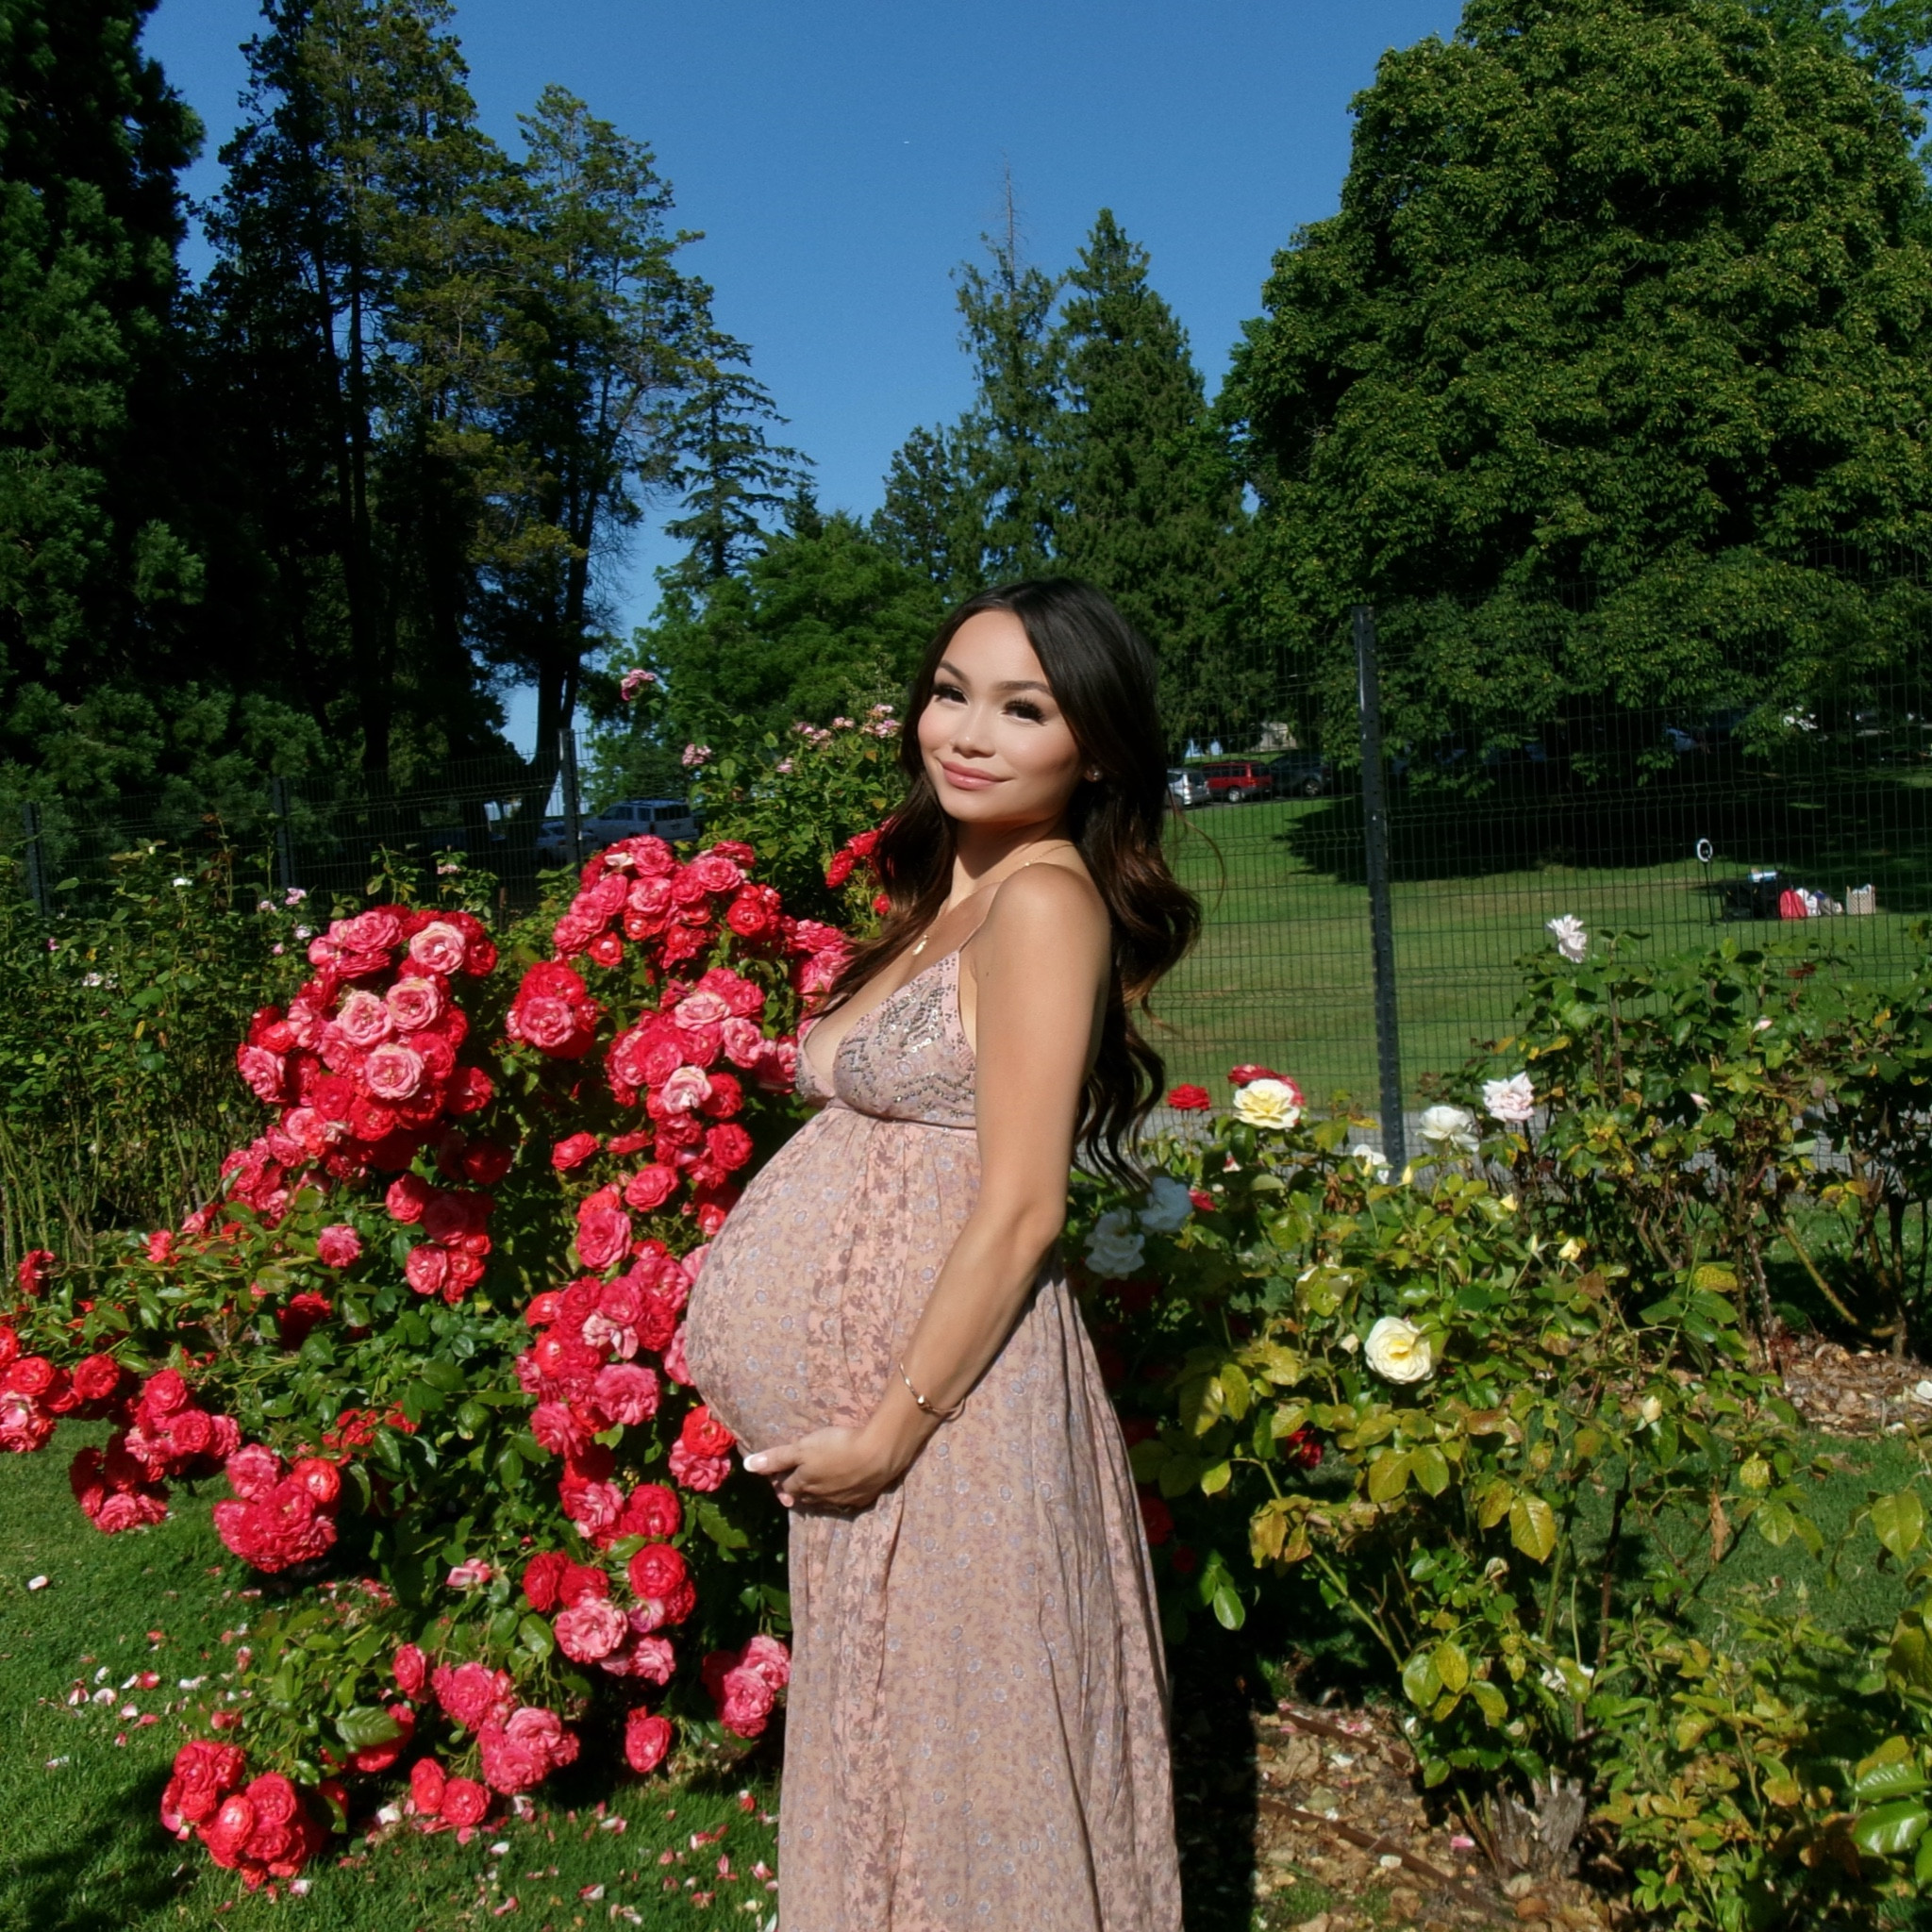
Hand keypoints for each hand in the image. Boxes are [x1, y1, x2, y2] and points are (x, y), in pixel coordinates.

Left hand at [743, 1422, 907, 1511]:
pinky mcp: (860, 1500)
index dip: (778, 1480)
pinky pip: (844, 1502)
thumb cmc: (836, 1446)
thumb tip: (747, 1466)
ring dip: (816, 1496)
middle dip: (795, 1491)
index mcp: (803, 1484)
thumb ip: (776, 1457)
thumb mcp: (802, 1448)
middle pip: (802, 1496)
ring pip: (822, 1502)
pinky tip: (842, 1490)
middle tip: (793, 1484)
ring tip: (814, 1488)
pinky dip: (838, 1496)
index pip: (784, 1485)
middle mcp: (819, 1497)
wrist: (877, 1454)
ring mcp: (841, 1501)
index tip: (775, 1475)